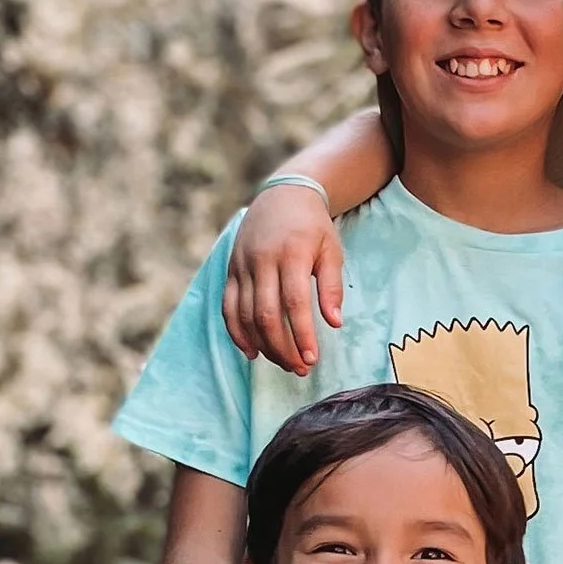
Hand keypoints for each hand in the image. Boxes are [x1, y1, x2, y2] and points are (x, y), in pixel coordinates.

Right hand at [222, 186, 345, 374]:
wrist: (282, 195)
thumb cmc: (312, 227)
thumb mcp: (331, 250)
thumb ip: (332, 287)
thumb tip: (334, 323)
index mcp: (290, 255)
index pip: (294, 304)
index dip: (302, 334)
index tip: (312, 358)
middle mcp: (261, 261)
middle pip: (266, 314)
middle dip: (283, 347)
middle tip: (300, 368)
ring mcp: (242, 266)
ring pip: (245, 315)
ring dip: (263, 345)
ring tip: (284, 363)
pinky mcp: (230, 271)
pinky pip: (228, 307)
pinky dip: (237, 333)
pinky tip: (252, 352)